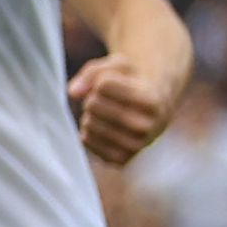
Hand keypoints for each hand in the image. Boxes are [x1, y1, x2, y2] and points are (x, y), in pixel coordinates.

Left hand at [66, 52, 181, 166]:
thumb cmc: (132, 83)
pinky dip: (88, 131)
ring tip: (107, 113)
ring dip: (90, 115)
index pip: (103, 85)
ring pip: (89, 124)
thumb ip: (92, 73)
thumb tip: (73, 93)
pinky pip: (86, 140)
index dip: (101, 80)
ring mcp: (136, 146)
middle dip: (93, 98)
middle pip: (93, 105)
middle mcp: (149, 127)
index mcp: (152, 102)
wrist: (153, 111)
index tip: (115, 83)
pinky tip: (104, 127)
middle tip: (108, 100)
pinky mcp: (121, 160)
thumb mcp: (118, 67)